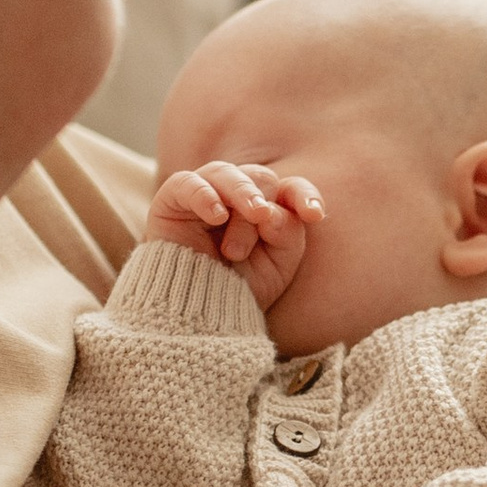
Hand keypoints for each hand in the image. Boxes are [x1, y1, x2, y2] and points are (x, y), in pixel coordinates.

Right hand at [148, 159, 323, 311]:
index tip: (313, 215)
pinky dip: (204, 195)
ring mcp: (205, 195)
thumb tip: (273, 211)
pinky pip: (188, 182)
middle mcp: (236, 196)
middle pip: (259, 177)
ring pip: (226, 173)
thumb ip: (287, 234)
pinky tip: (216, 215)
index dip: (304, 195)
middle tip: (262, 222)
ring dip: (240, 195)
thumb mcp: (277, 267)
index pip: (290, 188)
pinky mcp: (173, 200)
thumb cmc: (239, 288)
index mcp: (266, 209)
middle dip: (261, 206)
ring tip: (248, 222)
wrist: (197, 314)